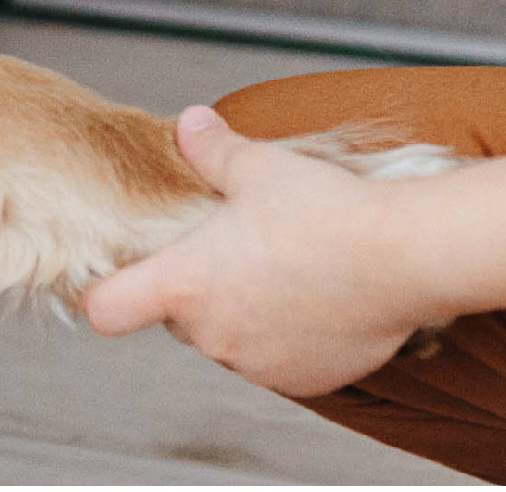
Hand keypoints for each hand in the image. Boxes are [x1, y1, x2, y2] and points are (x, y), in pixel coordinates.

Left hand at [82, 107, 437, 398]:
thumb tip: (188, 123)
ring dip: (247, 310)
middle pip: (181, 316)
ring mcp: (256, 365)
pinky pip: (278, 358)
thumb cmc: (323, 209)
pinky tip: (322, 294)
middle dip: (202, 285)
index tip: (122, 273)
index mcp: (187, 283)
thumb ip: (213, 150)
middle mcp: (212, 335)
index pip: (107, 309)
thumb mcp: (260, 166)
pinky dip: (290, 334)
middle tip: (244, 243)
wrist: (398, 257)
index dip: (107, 290)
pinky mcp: (300, 381)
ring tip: (293, 263)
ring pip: (232, 336)